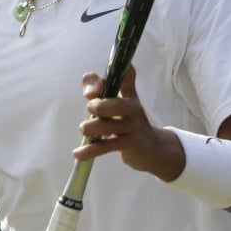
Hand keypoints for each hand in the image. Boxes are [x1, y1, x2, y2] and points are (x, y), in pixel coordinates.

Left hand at [73, 64, 184, 181]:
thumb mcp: (119, 104)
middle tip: (89, 108)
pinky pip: (107, 146)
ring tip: (83, 129)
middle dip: (102, 106)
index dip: (116, 76)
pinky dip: (90, 150)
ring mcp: (133, 127)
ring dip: (93, 127)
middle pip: (119, 105)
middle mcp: (133, 109)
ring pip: (111, 127)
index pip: (126, 78)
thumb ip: (101, 92)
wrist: (153, 148)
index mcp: (129, 96)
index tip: (98, 80)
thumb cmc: (129, 122)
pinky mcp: (130, 144)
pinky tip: (77, 153)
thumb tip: (88, 91)